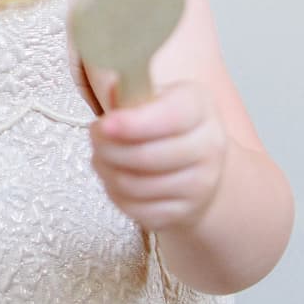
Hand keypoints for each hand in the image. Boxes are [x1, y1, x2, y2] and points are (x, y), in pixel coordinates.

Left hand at [89, 81, 228, 231]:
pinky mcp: (184, 211)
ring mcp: (201, 183)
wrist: (196, 162)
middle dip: (108, 148)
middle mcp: (208, 146)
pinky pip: (137, 209)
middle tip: (95, 138)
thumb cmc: (163, 124)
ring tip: (103, 156)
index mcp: (198, 107)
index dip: (133, 124)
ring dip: (107, 170)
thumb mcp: (151, 97)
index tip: (104, 124)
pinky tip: (116, 178)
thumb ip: (129, 94)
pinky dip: (116, 194)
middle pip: (147, 156)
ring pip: (136, 186)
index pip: (170, 117)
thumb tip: (113, 92)